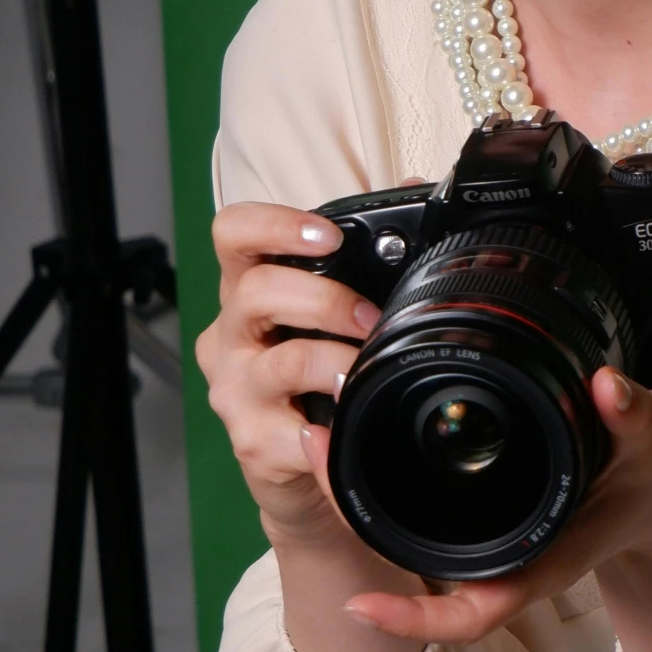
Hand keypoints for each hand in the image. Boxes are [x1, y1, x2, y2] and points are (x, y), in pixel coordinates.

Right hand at [196, 202, 379, 538]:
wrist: (298, 466)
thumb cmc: (315, 378)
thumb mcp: (330, 313)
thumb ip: (363, 256)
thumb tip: (419, 186)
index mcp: (246, 291)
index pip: (233, 234)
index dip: (274, 225)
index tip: (329, 236)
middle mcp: (231, 335)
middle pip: (257, 292)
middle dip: (326, 300)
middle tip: (371, 318)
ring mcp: (236, 389)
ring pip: (285, 361)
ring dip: (339, 363)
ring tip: (365, 373)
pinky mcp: (253, 441)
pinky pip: (298, 433)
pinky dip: (331, 432)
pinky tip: (344, 430)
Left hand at [344, 368, 651, 651]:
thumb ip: (635, 419)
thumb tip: (607, 384)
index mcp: (539, 560)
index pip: (471, 616)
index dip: (415, 621)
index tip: (359, 606)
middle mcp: (506, 558)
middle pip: (418, 566)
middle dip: (360, 517)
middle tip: (316, 450)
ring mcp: (488, 539)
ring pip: (411, 535)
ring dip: (364, 489)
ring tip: (324, 434)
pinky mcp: (481, 515)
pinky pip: (421, 512)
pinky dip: (385, 480)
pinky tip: (360, 439)